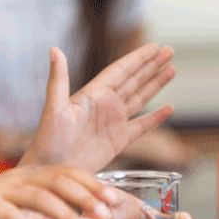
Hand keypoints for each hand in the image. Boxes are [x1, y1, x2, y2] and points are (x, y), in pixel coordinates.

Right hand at [0, 164, 118, 218]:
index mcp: (33, 175)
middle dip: (86, 196)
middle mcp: (20, 177)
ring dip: (64, 214)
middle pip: (59, 181)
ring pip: (39, 196)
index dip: (95, 185)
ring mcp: (1, 189)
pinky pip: (10, 216)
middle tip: (107, 214)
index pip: (71, 174)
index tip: (117, 200)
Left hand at [25, 43, 176, 172]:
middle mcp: (106, 105)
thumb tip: (54, 49)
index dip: (138, 59)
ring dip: (156, 84)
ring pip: (140, 98)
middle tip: (170, 50)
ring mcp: (113, 123)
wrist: (50, 171)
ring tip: (172, 70)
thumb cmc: (47, 141)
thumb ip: (58, 78)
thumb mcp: (54, 108)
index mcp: (93, 94)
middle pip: (134, 80)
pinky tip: (169, 108)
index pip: (121, 70)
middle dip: (152, 66)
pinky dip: (156, 118)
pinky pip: (142, 126)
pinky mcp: (118, 142)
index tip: (154, 47)